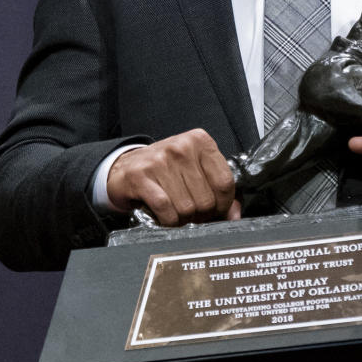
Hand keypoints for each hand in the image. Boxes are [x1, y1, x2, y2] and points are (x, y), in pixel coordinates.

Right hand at [106, 129, 239, 225]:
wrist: (126, 166)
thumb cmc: (165, 169)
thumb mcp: (195, 170)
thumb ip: (218, 190)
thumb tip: (235, 215)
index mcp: (200, 141)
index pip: (225, 182)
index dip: (223, 205)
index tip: (215, 210)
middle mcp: (182, 147)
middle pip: (206, 199)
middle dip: (201, 215)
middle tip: (191, 213)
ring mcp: (160, 160)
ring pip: (187, 208)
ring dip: (183, 219)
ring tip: (176, 211)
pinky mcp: (141, 176)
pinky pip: (165, 209)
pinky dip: (167, 220)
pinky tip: (164, 215)